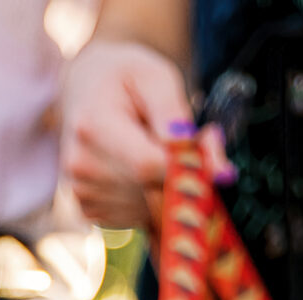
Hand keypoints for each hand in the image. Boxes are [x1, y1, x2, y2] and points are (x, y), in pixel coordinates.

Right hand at [60, 38, 230, 228]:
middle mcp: (81, 166)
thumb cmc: (126, 78)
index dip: (184, 165)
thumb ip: (184, 122)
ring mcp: (83, 193)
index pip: (148, 167)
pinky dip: (153, 199)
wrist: (84, 87)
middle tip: (186, 142)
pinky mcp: (91, 212)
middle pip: (153, 192)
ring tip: (156, 150)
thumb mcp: (157, 78)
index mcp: (93, 126)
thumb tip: (220, 175)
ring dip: (167, 187)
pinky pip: (140, 218)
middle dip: (180, 174)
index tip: (203, 147)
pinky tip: (143, 171)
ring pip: (151, 210)